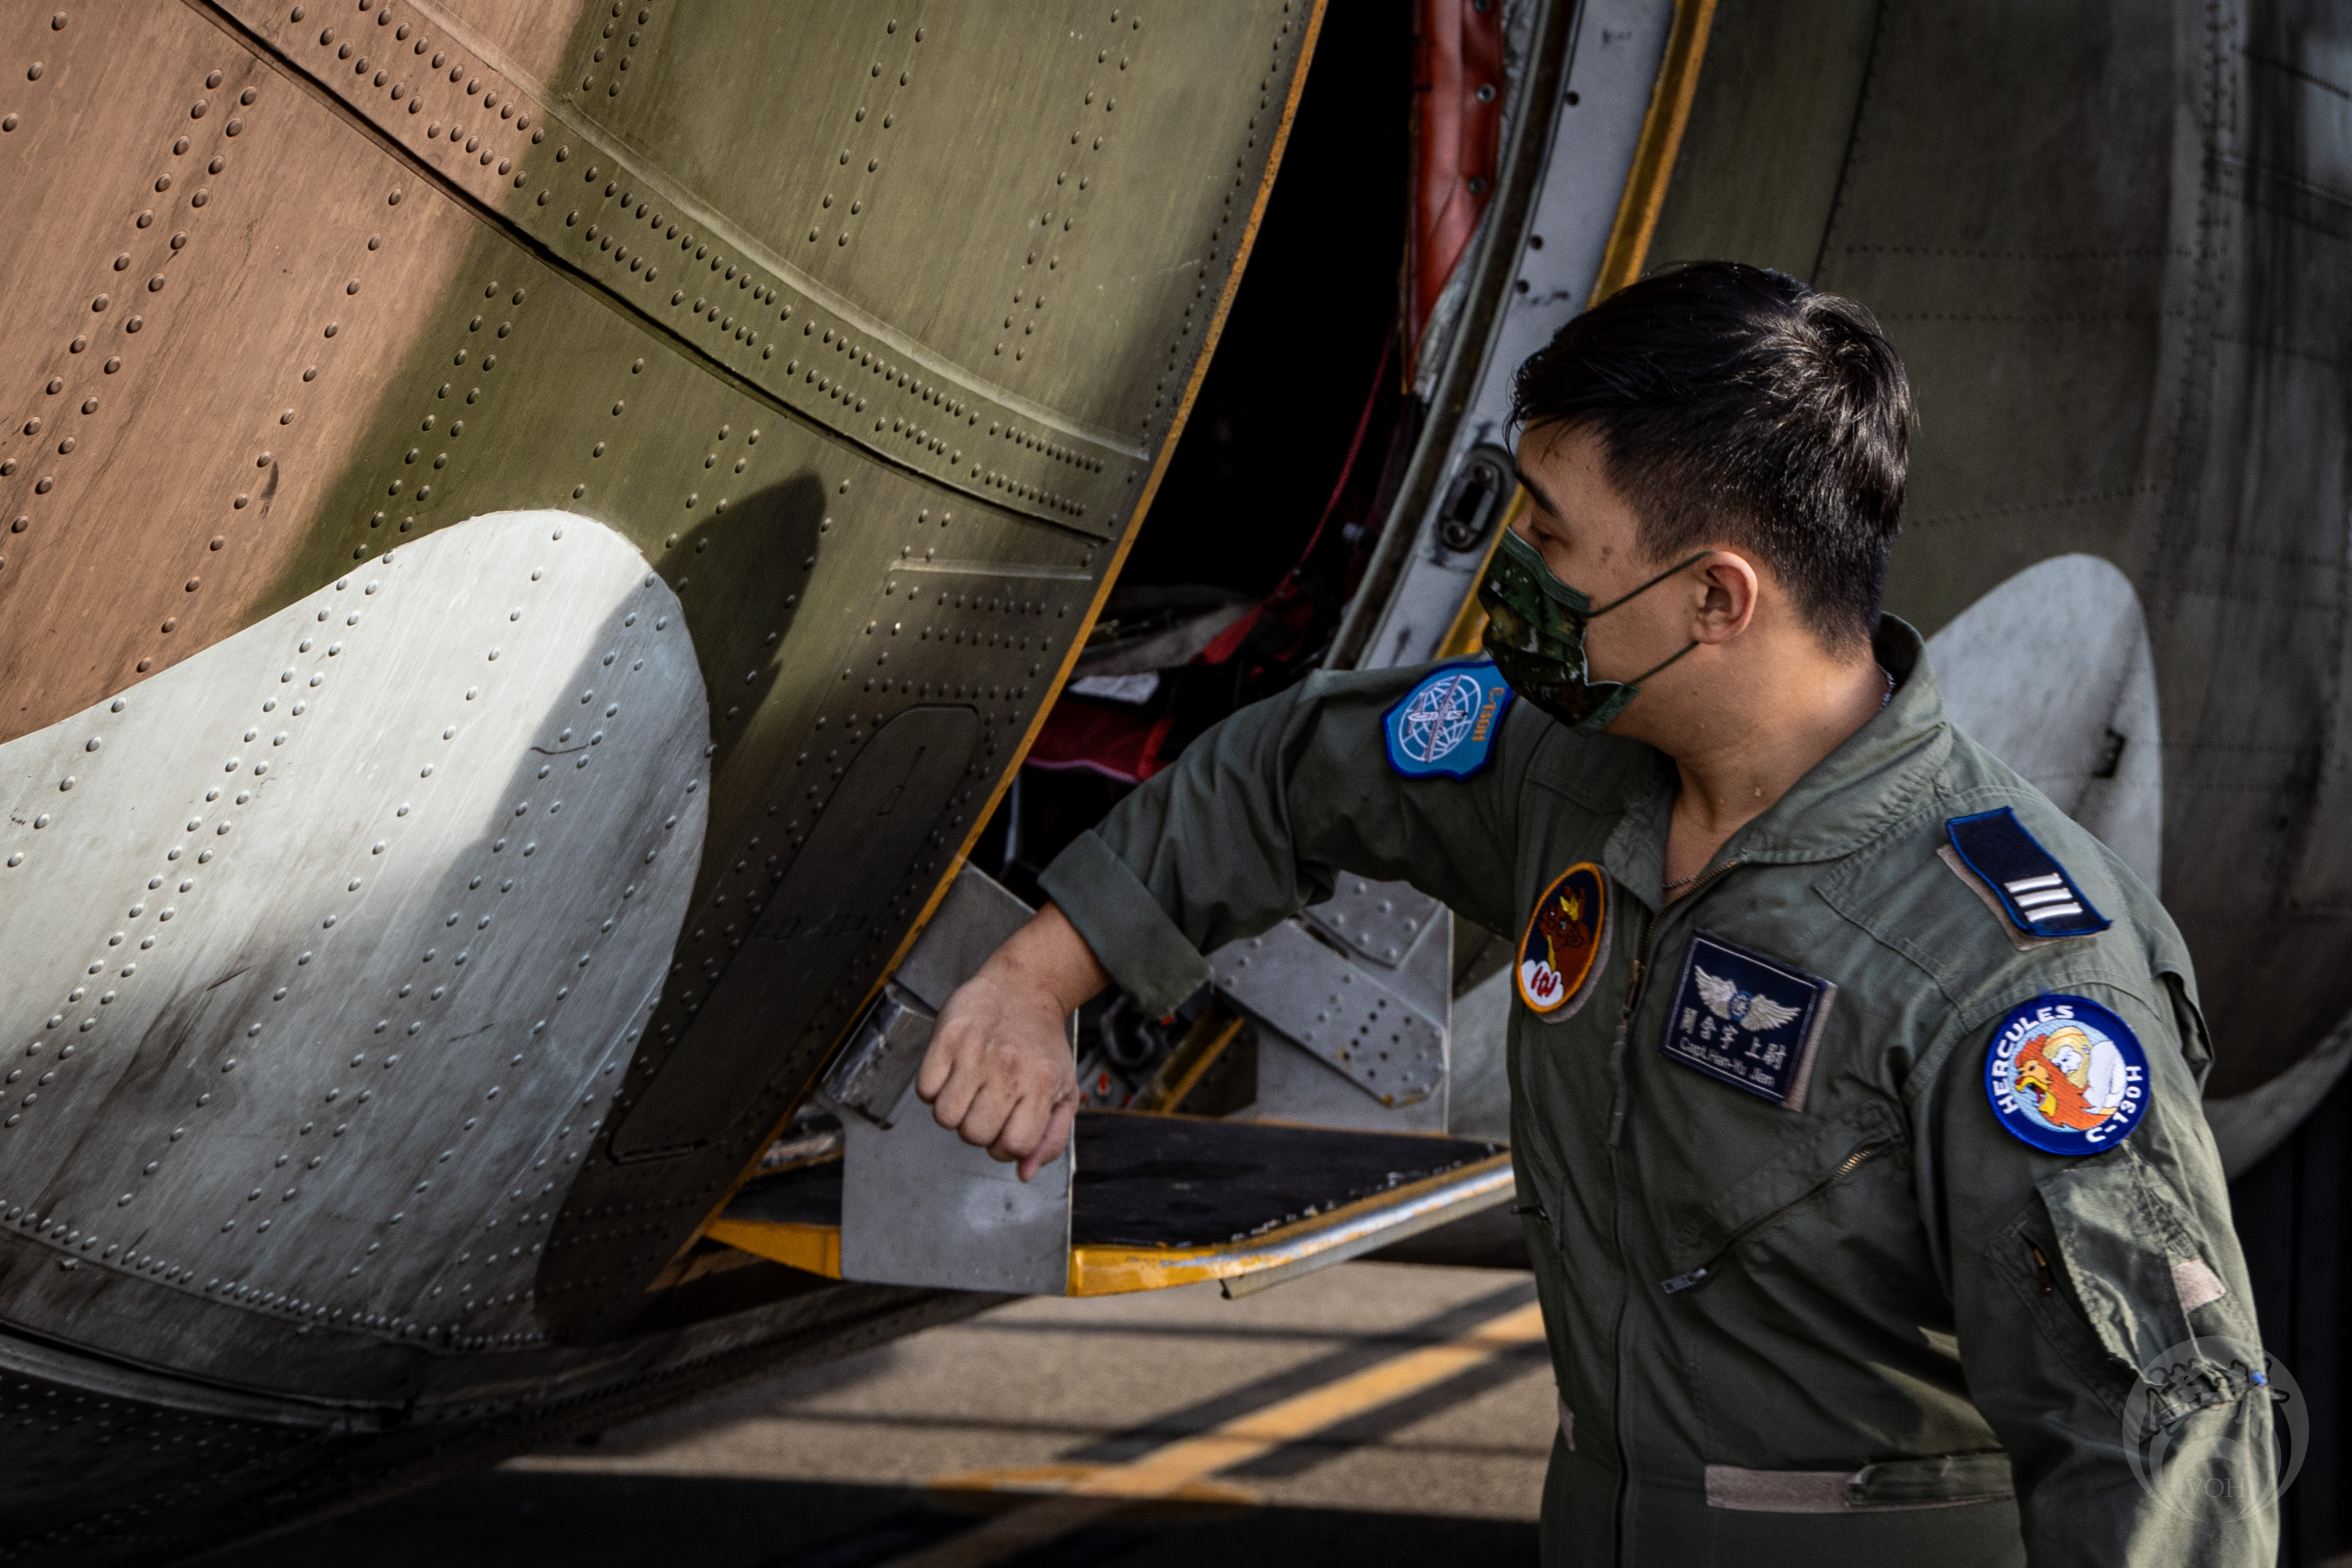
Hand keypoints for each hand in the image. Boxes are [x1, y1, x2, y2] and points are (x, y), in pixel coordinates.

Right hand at [915, 903, 1107, 1180]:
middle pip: (974, 1136)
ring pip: (945, 1117)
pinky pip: (924, 1089)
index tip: (1006, 1128)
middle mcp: (1009, 1070)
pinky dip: (933, 1089)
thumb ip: (1050, 1138)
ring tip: (969, 1089)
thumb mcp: (1062, 1091)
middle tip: (986, 1105)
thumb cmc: (1042, 1043)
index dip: (1005, 1147)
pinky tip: (952, 1073)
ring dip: (953, 1111)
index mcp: (1040, 1086)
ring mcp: (975, 1053)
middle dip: (977, 1129)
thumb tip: (1025, 1173)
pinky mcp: (947, 1037)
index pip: (1012, 1147)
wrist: (1024, 987)